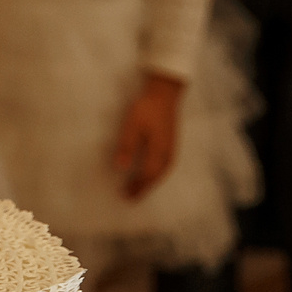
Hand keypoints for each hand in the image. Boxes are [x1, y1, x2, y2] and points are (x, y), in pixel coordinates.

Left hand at [113, 73, 184, 198]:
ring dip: (149, 182)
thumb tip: (120, 168)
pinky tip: (149, 174)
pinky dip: (155, 174)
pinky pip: (163, 166)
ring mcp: (171, 149)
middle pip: (155, 177)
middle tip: (129, 198)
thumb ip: (127, 146)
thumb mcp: (132, 126)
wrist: (165, 93)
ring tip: (138, 189)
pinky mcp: (170, 144)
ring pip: (160, 173)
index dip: (136, 187)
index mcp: (159, 152)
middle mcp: (168, 154)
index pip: (147, 176)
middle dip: (142, 188)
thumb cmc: (147, 108)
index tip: (124, 195)